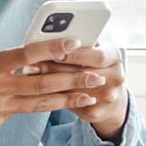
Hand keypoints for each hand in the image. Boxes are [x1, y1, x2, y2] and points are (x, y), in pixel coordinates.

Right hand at [0, 37, 105, 138]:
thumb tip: (20, 59)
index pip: (26, 55)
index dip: (52, 49)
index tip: (74, 44)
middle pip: (42, 83)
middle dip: (72, 79)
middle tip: (96, 75)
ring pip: (41, 102)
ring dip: (68, 98)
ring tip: (90, 94)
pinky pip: (24, 111)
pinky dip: (42, 106)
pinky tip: (61, 104)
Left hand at [8, 42, 128, 141]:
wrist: (110, 98)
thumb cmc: (94, 65)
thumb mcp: (93, 49)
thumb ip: (80, 42)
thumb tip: (58, 32)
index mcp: (115, 58)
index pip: (97, 56)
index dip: (75, 55)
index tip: (55, 52)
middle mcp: (116, 78)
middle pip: (81, 74)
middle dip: (54, 68)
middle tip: (31, 64)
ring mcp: (107, 98)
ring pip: (72, 90)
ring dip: (48, 83)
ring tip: (29, 74)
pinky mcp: (94, 113)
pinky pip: (68, 104)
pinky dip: (51, 96)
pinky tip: (36, 90)